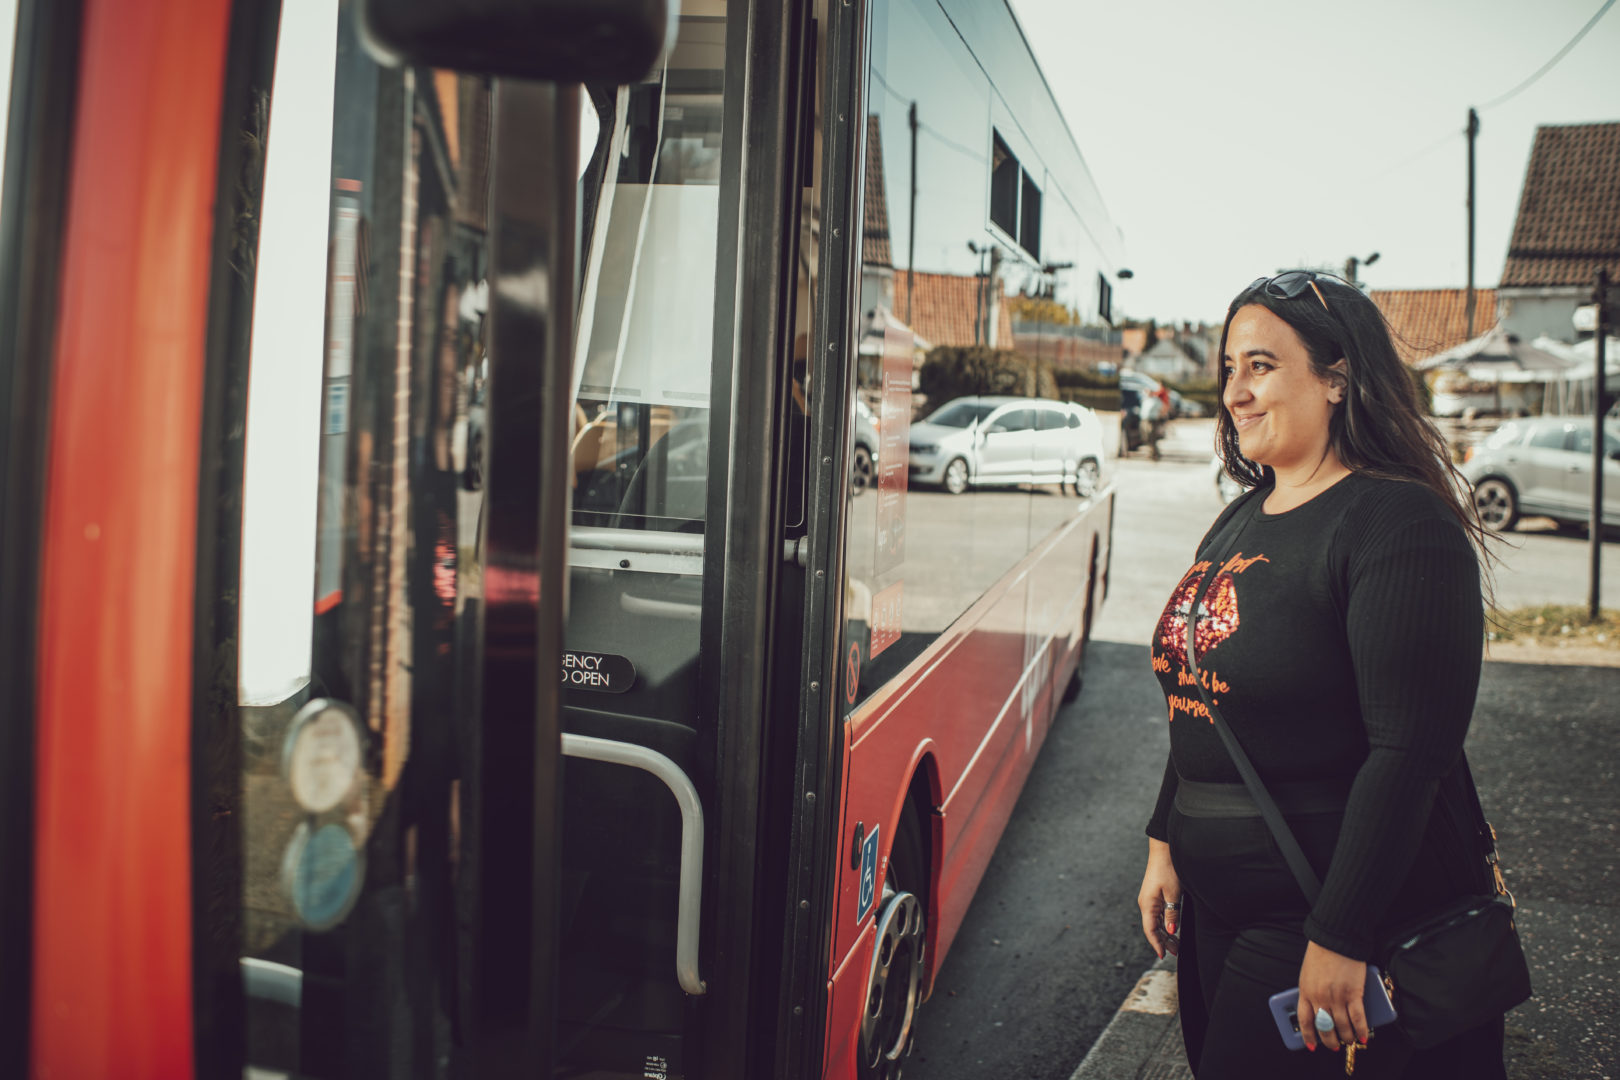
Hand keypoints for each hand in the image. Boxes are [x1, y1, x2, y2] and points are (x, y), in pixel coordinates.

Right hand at [1136, 839, 1181, 958]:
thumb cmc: (1168, 870)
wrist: (1164, 851)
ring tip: (1176, 944)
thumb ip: (1171, 914)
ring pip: (1156, 922)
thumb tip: (1169, 932)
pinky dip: (1165, 924)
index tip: (1163, 956)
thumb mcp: (1173, 894)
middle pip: (1153, 928)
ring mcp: (1149, 899)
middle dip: (1163, 941)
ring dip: (1165, 934)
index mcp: (1147, 904)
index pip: (1150, 930)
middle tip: (1176, 952)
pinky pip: (1158, 914)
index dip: (1157, 944)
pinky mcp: (1154, 895)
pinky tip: (1172, 928)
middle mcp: (1146, 903)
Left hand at [1296, 941, 1368, 1052]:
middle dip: (1330, 1040)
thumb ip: (1312, 991)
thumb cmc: (1321, 953)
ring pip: (1342, 1026)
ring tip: (1349, 1040)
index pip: (1304, 1020)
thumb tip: (1319, 1007)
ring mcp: (1337, 996)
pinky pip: (1358, 1018)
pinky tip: (1362, 1036)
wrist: (1335, 939)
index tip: (1311, 1045)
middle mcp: (1320, 997)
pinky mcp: (1353, 993)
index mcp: (1305, 991)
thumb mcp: (1308, 974)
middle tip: (1334, 1045)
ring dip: (1347, 1037)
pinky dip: (1361, 1030)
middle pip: (1324, 1027)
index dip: (1308, 1036)